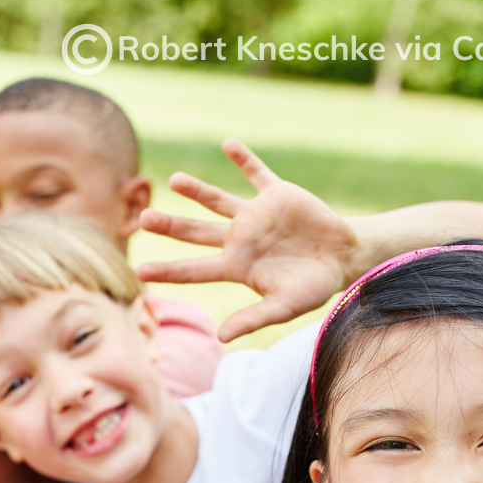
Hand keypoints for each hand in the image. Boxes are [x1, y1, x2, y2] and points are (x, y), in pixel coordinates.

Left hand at [137, 138, 359, 341]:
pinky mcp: (276, 195)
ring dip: (197, 190)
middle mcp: (239, 239)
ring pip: (218, 201)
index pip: (194, 269)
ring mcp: (256, 215)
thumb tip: (220, 337)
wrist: (342, 258)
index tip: (140, 271)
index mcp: (236, 267)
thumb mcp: (283, 308)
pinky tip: (228, 145)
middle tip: (143, 218)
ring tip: (175, 180)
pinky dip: (244, 160)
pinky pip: (257, 173)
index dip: (168, 271)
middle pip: (196, 232)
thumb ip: (252, 319)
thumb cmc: (311, 287)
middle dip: (170, 225)